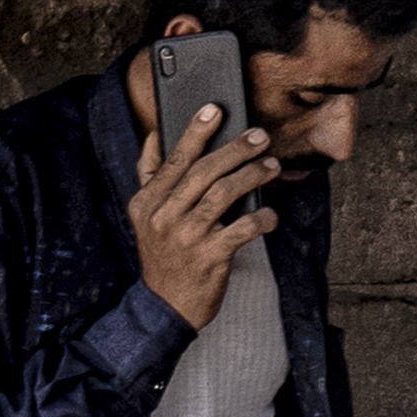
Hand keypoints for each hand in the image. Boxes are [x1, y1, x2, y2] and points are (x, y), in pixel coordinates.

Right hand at [127, 100, 277, 331]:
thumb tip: (153, 136)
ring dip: (253, 175)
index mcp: (146, 204)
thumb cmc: (164, 255)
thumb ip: (150, 178)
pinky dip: (262, 217)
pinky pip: (243, 228)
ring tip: (271, 165)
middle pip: (203, 172)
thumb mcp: (145, 217)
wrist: (166, 306)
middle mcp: (163, 218)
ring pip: (224, 194)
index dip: (195, 133)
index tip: (215, 110)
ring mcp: (185, 238)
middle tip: (260, 136)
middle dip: (236, 149)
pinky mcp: (209, 257)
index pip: (173, 161)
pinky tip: (270, 214)